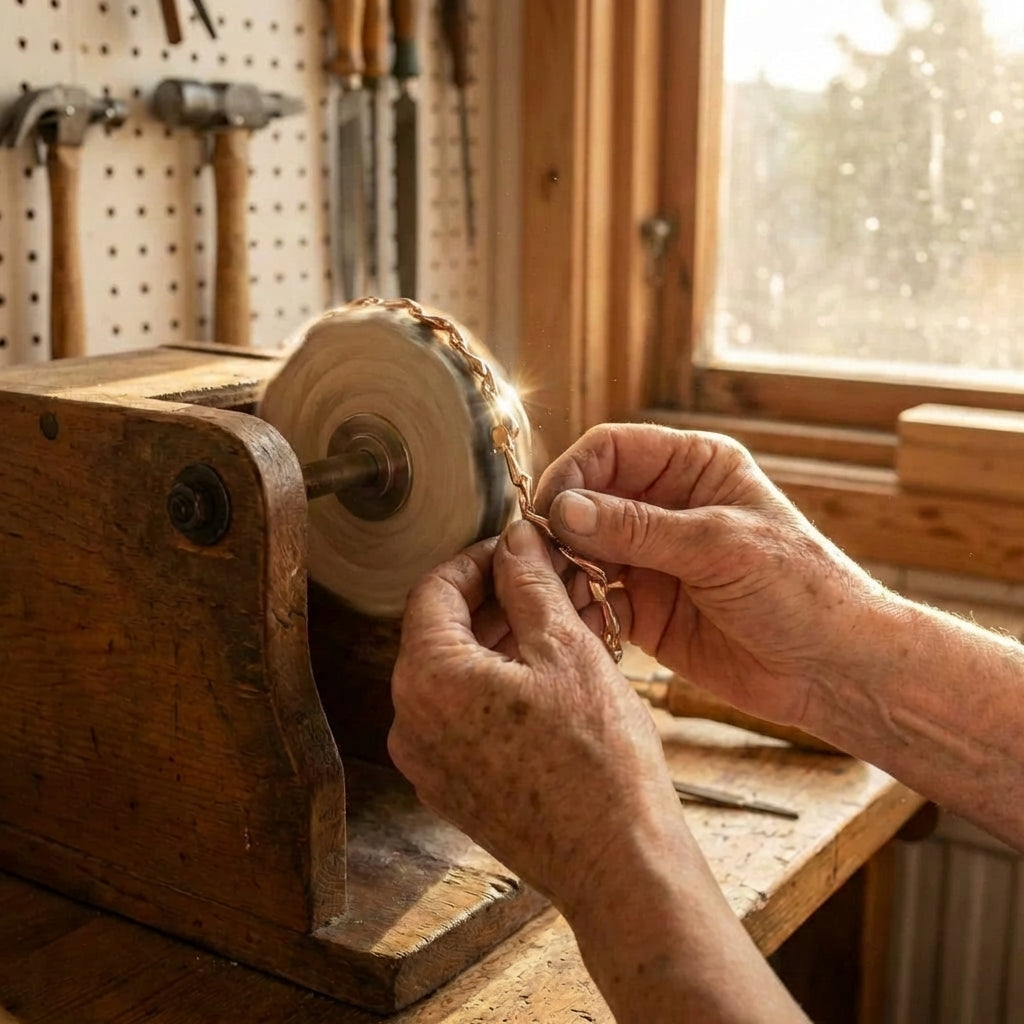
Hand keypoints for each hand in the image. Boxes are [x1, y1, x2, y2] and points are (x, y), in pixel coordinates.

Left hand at [388, 519, 682, 913]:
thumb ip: (530, 583)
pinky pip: (467, 716)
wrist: (618, 865)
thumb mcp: (566, 649)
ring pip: (459, 675)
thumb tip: (515, 540)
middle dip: (498, 599)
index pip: (434, 589)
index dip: (479, 558)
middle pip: (444, 632)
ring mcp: (429, 762)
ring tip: (561, 621)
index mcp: (427, 679)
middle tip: (549, 580)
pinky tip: (551, 671)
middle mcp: (410, 723)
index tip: (518, 548)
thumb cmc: (598, 760)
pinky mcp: (455, 788)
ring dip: (505, 641)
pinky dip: (502, 685)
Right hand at [535, 424, 884, 727]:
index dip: (573, 474)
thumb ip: (638, 528)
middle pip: (587, 500)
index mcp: (693, 468)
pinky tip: (573, 623)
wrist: (834, 670)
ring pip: (581, 552)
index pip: (611, 450)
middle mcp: (665, 507)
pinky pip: (593, 601)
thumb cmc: (801, 590)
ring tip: (554, 595)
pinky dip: (576, 610)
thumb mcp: (719, 546)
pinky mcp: (644, 609)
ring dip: (563, 571)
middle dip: (560, 528)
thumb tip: (563, 509)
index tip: (548, 511)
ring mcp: (652, 560)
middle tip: (541, 559)